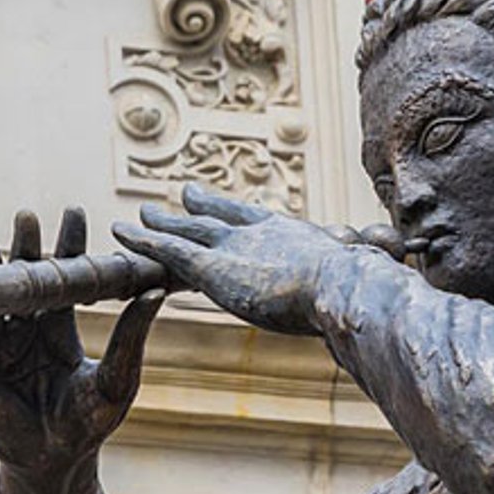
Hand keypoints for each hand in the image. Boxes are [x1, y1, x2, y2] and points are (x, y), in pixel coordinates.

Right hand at [0, 208, 164, 479]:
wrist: (56, 465)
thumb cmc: (91, 424)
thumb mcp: (117, 377)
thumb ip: (131, 336)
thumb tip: (156, 293)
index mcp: (57, 328)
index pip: (63, 277)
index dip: (67, 245)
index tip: (74, 211)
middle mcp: (23, 332)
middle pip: (22, 281)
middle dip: (24, 248)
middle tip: (27, 217)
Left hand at [114, 183, 350, 335]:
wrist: (343, 285)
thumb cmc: (355, 292)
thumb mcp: (350, 286)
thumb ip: (344, 290)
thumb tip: (374, 297)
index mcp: (288, 236)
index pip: (253, 220)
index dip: (235, 213)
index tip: (228, 203)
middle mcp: (255, 234)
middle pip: (217, 218)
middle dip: (198, 210)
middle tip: (183, 196)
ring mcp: (231, 247)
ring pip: (185, 230)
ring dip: (160, 224)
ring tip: (139, 216)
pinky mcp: (209, 267)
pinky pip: (167, 248)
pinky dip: (142, 239)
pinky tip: (119, 230)